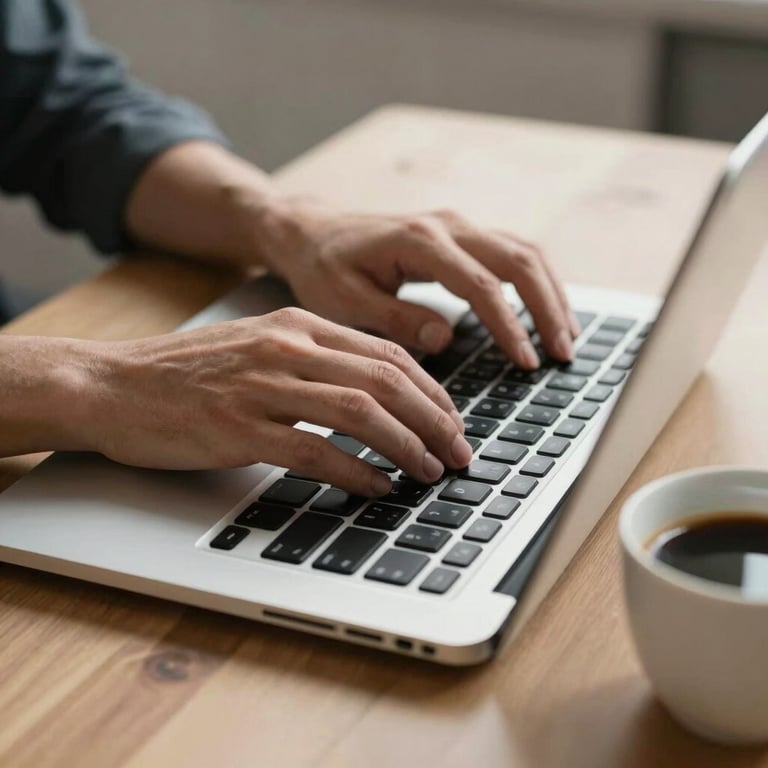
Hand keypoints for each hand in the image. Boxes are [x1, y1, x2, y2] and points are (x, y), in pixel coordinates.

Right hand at [83, 308, 471, 493]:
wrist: (113, 384)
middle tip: (458, 451)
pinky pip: (314, 450)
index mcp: (297, 325)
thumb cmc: (188, 372)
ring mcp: (262, 387)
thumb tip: (374, 394)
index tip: (452, 420)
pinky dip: (355, 471)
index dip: (431, 390)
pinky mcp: (238, 428)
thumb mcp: (259, 347)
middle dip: (433, 419)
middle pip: (385, 380)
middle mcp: (287, 348)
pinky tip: (377, 486)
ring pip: (360, 411)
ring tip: (430, 471)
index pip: (386, 353)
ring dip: (406, 445)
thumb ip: (314, 360)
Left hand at [261, 201, 579, 367]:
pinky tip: (547, 312)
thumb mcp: (345, 301)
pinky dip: (536, 282)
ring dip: (551, 293)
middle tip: (564, 354)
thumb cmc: (325, 269)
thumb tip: (445, 337)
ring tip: (567, 337)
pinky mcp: (461, 236)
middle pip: (518, 260)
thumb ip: (395, 318)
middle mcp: (446, 226)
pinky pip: (512, 253)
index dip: (509, 325)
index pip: (479, 284)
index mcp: (418, 242)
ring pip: (524, 252)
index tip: (526, 361)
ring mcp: (457, 226)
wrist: (314, 234)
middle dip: (547, 308)